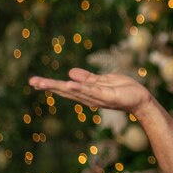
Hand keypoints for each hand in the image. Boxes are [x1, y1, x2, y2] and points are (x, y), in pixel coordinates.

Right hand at [29, 68, 153, 114]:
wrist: (141, 99)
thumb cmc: (124, 90)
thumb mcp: (104, 80)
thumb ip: (88, 78)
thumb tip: (70, 73)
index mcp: (87, 92)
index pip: (66, 88)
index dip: (51, 84)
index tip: (35, 81)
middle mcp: (89, 97)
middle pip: (66, 91)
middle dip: (49, 86)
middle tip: (31, 82)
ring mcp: (97, 97)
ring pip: (75, 91)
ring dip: (59, 87)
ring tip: (44, 83)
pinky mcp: (106, 96)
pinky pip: (91, 91)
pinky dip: (80, 88)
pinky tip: (68, 84)